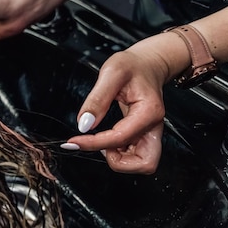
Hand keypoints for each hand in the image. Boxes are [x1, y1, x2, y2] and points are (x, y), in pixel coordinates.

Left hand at [63, 47, 170, 173]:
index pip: (119, 138)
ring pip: (141, 163)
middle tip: (97, 145)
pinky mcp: (144, 136)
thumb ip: (97, 99)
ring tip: (101, 140)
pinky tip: (107, 139)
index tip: (74, 142)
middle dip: (118, 161)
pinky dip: (119, 154)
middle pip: (144, 163)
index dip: (94, 144)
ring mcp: (151, 133)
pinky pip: (135, 156)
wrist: (147, 64)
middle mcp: (154, 127)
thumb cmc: (132, 66)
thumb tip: (84, 125)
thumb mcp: (111, 73)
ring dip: (118, 159)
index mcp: (149, 112)